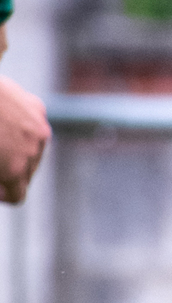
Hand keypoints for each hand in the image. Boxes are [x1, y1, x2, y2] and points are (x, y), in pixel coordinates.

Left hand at [0, 76, 50, 205]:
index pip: (18, 195)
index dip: (3, 194)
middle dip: (10, 172)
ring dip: (17, 149)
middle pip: (27, 173)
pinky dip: (19, 127)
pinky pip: (32, 125)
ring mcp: (37, 126)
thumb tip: (1, 182)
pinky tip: (1, 120)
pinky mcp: (36, 107)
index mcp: (16, 168)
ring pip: (32, 148)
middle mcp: (33, 150)